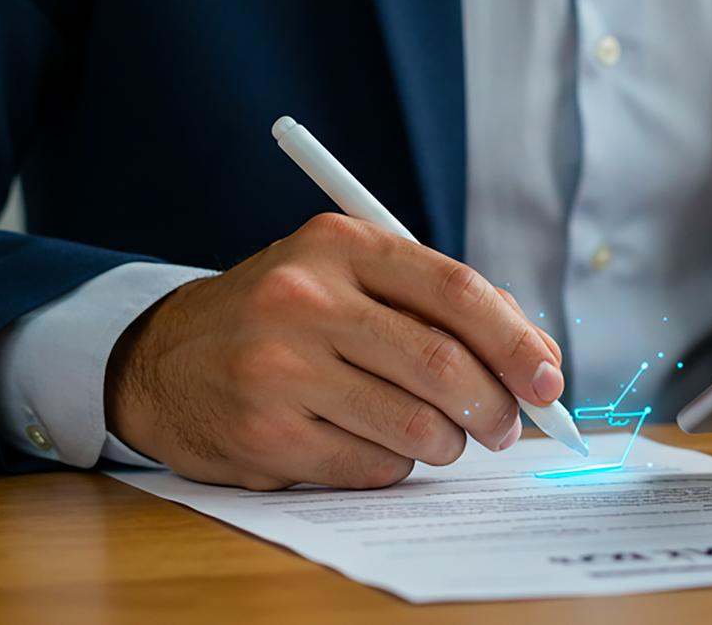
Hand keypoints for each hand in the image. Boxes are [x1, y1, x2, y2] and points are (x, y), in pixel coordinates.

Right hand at [104, 213, 564, 488]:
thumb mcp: (346, 276)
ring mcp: (280, 370)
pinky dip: (394, 466)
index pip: (454, 291)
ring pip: (415, 426)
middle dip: (494, 407)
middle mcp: (304, 300)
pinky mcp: (266, 434)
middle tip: (504, 426)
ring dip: (446, 443)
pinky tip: (372, 444)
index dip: (516, 340)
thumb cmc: (282, 317)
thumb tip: (536, 358)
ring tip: (436, 435)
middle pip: (442, 365)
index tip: (548, 377)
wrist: (163, 358)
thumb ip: (436, 303)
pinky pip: (373, 466)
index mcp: (338, 246)